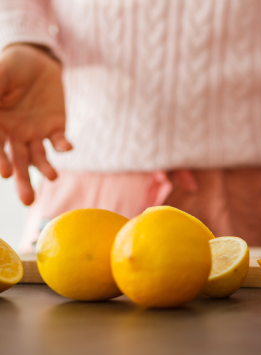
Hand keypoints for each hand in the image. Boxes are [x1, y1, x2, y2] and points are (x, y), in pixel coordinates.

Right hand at [0, 44, 71, 204]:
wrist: (34, 59)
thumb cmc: (8, 68)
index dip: (1, 161)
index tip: (5, 174)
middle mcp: (14, 135)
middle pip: (18, 162)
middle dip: (23, 181)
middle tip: (27, 201)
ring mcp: (35, 133)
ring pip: (40, 157)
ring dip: (46, 169)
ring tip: (52, 177)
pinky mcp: (56, 127)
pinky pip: (60, 140)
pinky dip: (63, 145)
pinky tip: (66, 147)